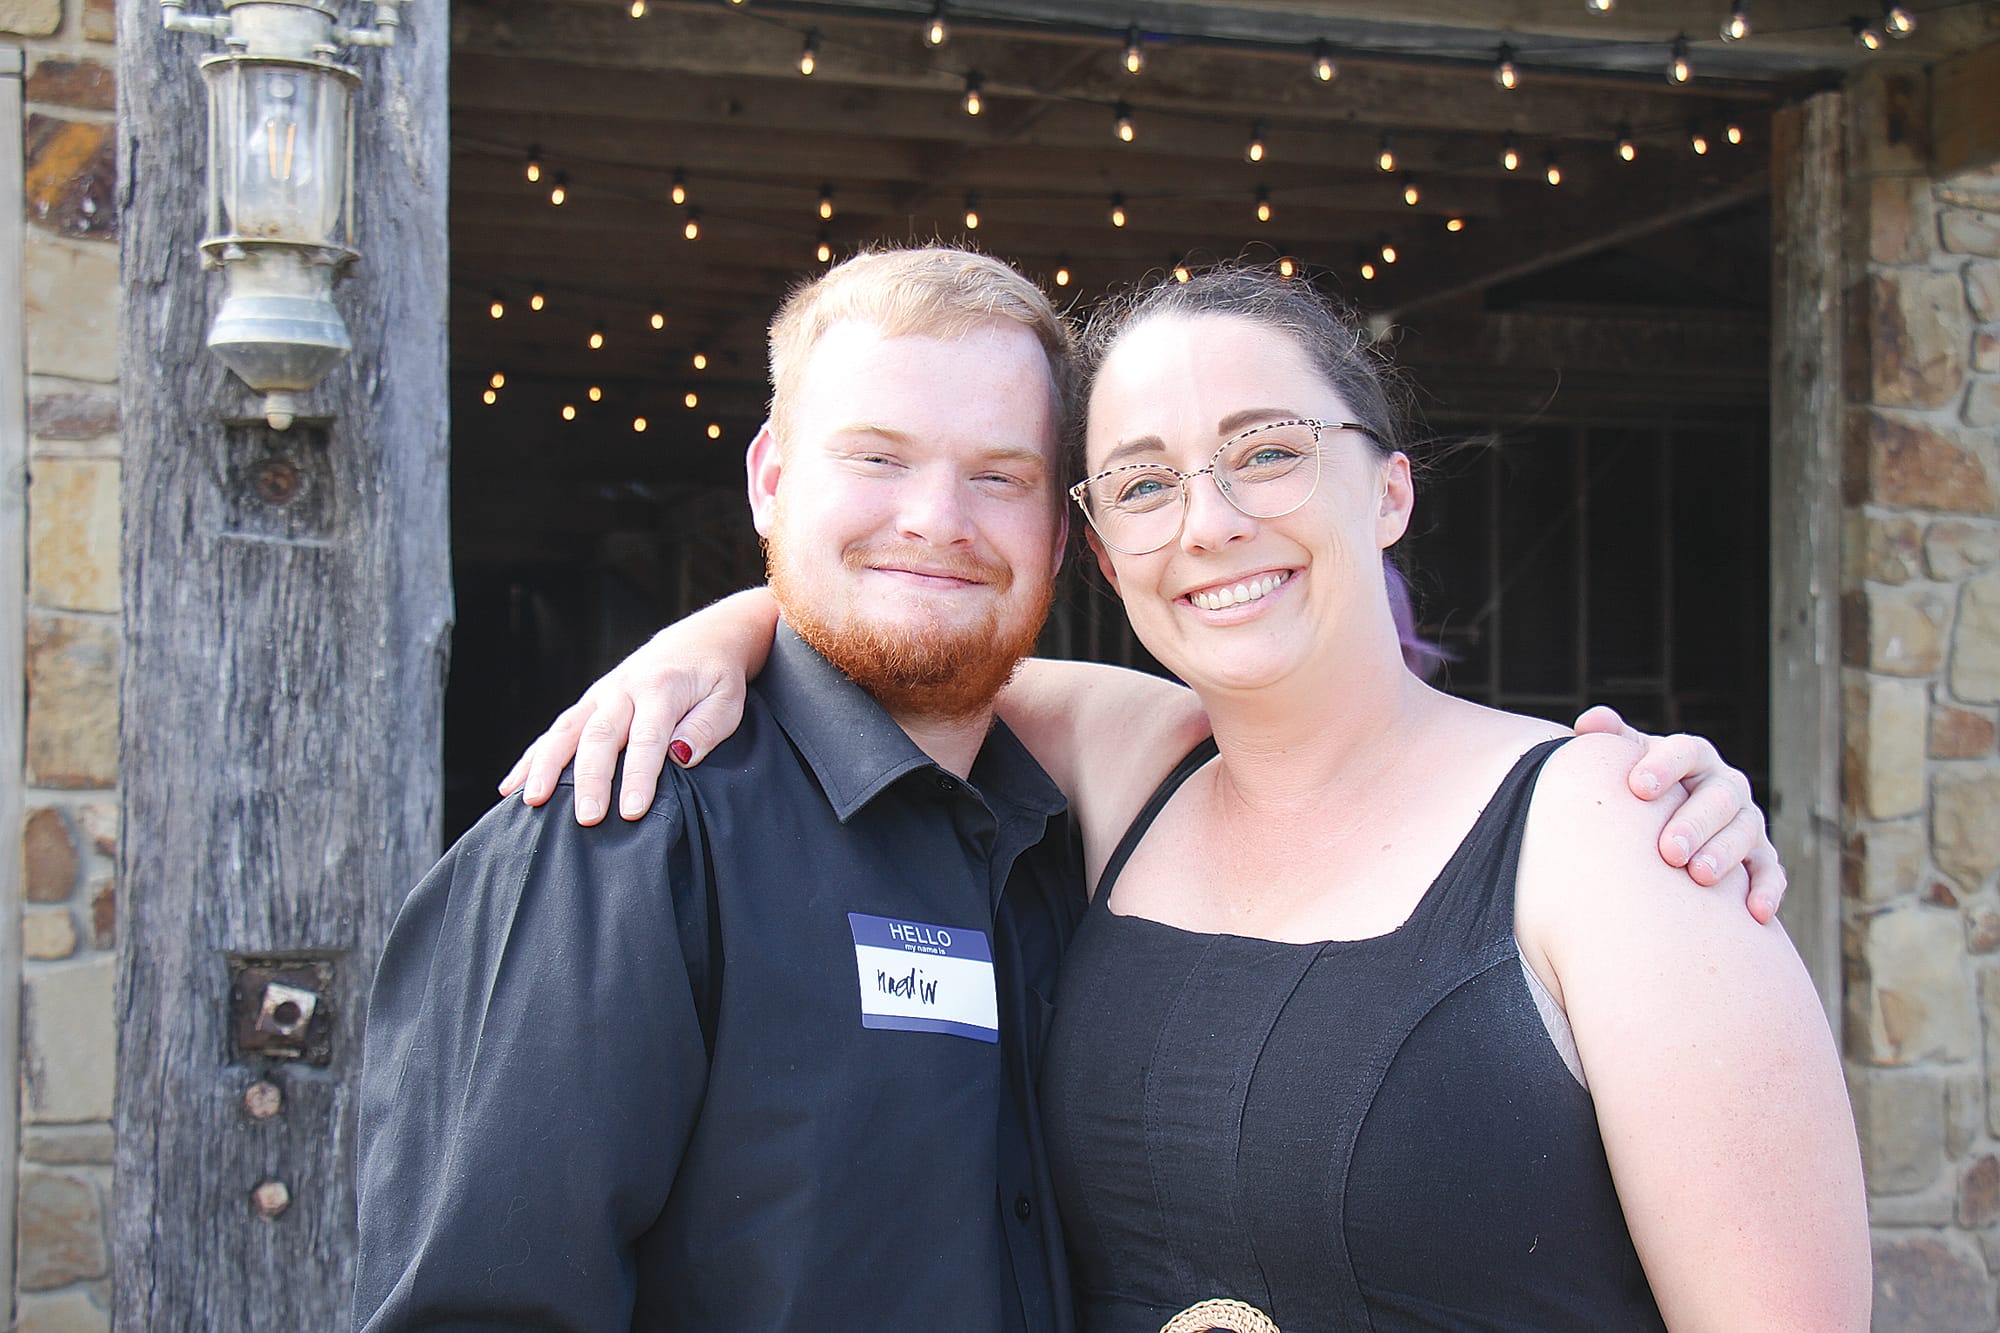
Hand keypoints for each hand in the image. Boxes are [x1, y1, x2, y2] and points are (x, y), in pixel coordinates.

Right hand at [499, 646, 748, 823]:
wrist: (700, 640)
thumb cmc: (717, 678)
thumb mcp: (727, 700)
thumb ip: (706, 728)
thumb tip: (679, 757)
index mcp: (661, 689)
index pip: (647, 739)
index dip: (638, 777)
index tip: (632, 812)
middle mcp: (624, 689)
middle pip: (600, 736)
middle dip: (589, 779)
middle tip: (586, 818)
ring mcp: (601, 695)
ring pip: (566, 731)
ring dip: (546, 767)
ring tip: (532, 802)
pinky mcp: (589, 703)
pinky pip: (556, 730)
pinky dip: (532, 758)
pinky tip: (512, 787)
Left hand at [1573, 705, 1785, 924]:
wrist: (1664, 821)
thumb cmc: (1640, 789)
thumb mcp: (1627, 760)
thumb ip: (1611, 740)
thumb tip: (1588, 724)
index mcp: (1694, 757)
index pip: (1686, 752)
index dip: (1664, 766)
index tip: (1638, 787)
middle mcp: (1726, 786)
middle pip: (1719, 797)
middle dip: (1695, 823)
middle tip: (1668, 850)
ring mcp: (1747, 822)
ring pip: (1745, 834)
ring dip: (1725, 855)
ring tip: (1699, 877)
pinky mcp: (1761, 857)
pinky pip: (1770, 872)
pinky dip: (1766, 890)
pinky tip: (1755, 911)